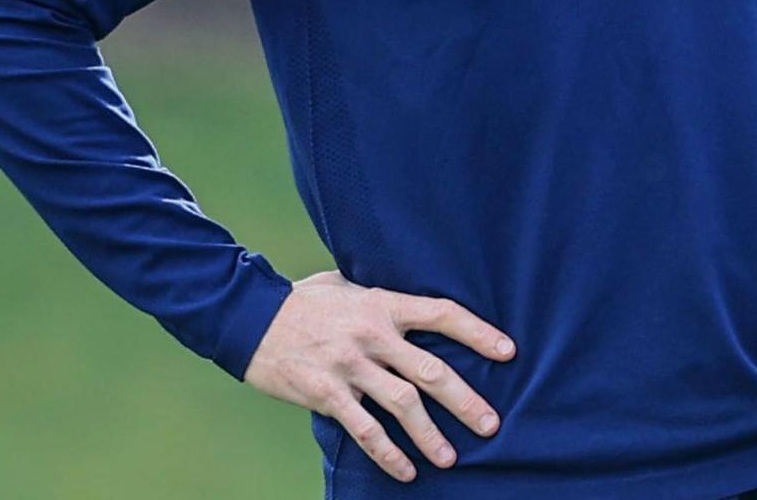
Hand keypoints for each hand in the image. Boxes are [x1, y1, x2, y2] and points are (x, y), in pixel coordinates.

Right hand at [242, 270, 513, 483]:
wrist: (248, 317)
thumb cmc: (304, 300)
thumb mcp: (349, 285)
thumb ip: (383, 299)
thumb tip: (417, 303)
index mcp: (383, 304)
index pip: (442, 314)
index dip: (478, 333)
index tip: (508, 351)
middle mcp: (372, 336)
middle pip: (431, 370)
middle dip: (465, 400)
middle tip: (491, 424)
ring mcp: (349, 367)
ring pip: (402, 405)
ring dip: (430, 434)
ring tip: (452, 458)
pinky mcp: (325, 394)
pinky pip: (364, 429)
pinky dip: (387, 453)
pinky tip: (406, 470)